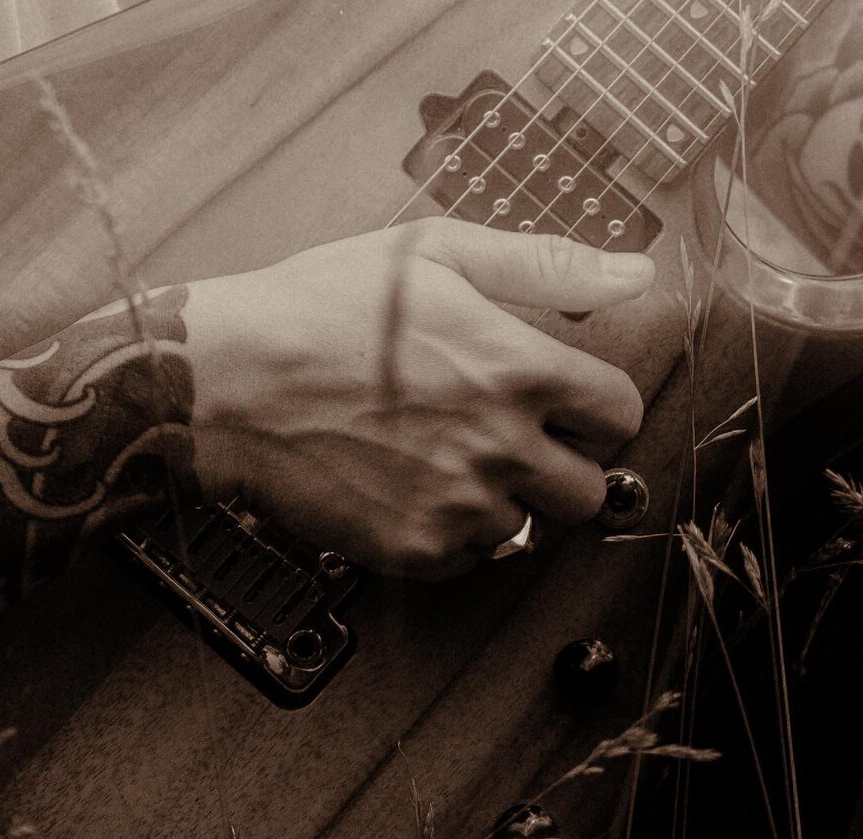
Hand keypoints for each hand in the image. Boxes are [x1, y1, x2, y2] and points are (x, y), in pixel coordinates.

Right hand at [182, 218, 653, 576]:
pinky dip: (455, 533)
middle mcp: (501, 447)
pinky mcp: (415, 550)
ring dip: (505, 500)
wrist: (227, 379)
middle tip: (514, 438)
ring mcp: (458, 507)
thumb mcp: (436, 255)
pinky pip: (472, 558)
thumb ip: (546, 267)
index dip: (598, 407)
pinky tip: (415, 488)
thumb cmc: (323, 307)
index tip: (568, 403)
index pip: (621, 415)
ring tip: (447, 457)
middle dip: (564, 465)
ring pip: (529, 528)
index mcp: (519, 370)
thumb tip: (635, 275)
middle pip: (590, 491)